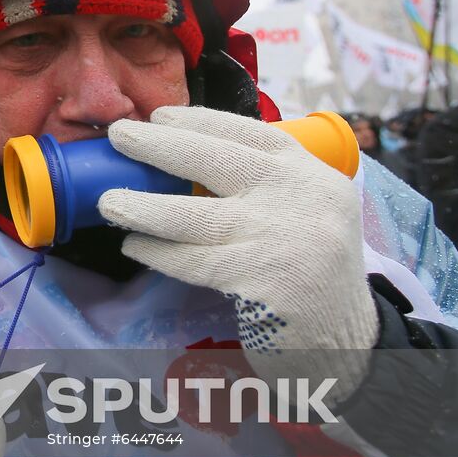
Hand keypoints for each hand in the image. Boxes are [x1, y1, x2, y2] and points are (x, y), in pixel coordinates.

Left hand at [98, 106, 377, 393]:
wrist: (349, 341)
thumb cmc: (310, 269)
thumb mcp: (305, 210)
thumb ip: (262, 183)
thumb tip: (185, 151)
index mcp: (309, 172)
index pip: (249, 132)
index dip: (198, 120)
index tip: (160, 115)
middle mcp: (299, 196)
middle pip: (213, 160)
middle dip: (158, 145)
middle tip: (119, 136)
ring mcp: (281, 238)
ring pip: (191, 215)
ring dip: (141, 206)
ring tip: (108, 202)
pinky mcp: (261, 281)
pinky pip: (191, 261)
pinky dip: (157, 253)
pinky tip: (135, 247)